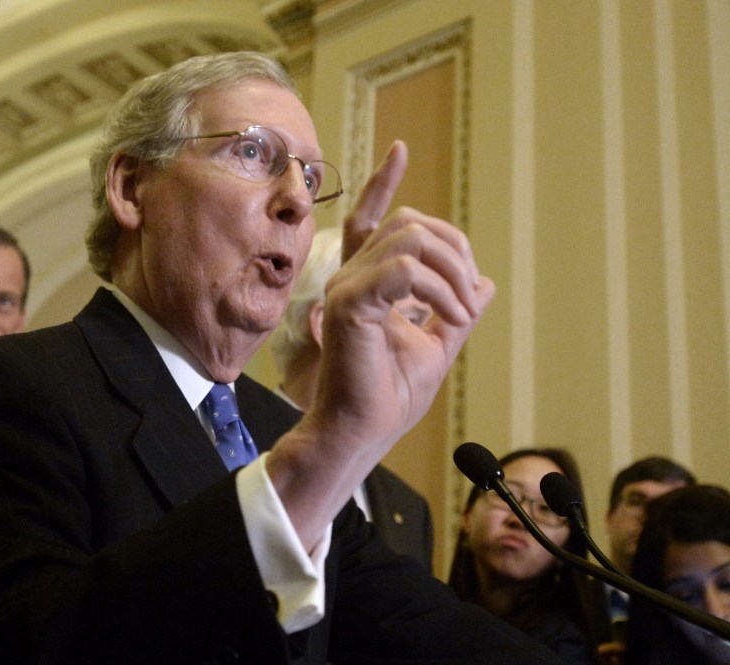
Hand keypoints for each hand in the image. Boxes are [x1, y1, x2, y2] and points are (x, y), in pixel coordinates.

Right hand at [314, 140, 493, 446]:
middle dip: (455, 246)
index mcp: (366, 282)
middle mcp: (351, 277)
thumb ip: (455, 312)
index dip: (383, 182)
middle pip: (409, 222)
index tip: (401, 149)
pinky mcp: (350, 305)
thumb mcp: (436, 347)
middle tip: (467, 294)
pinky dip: (439, 289)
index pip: (371, 220)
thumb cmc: (389, 397)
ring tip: (461, 312)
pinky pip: (404, 271)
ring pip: (410, 238)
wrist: (362, 432)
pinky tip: (452, 316)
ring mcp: (346, 287)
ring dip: (452, 270)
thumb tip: (485, 283)